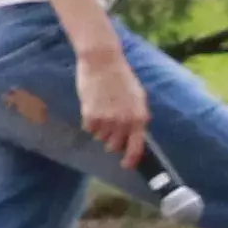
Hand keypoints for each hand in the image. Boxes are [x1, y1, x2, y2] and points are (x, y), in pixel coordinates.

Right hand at [71, 32, 151, 173]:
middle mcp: (124, 122)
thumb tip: (134, 134)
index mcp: (139, 118)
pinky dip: (89, 121)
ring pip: (100, 137)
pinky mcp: (90, 115)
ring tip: (101, 110)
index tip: (126, 165)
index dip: (131, 160)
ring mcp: (106, 120)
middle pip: (114, 145)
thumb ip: (137, 117)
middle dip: (111, 139)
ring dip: (100, 128)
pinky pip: (88, 128)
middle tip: (109, 126)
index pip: (136, 147)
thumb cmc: (121, 77)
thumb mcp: (137, 97)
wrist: (102, 62)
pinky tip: (92, 106)